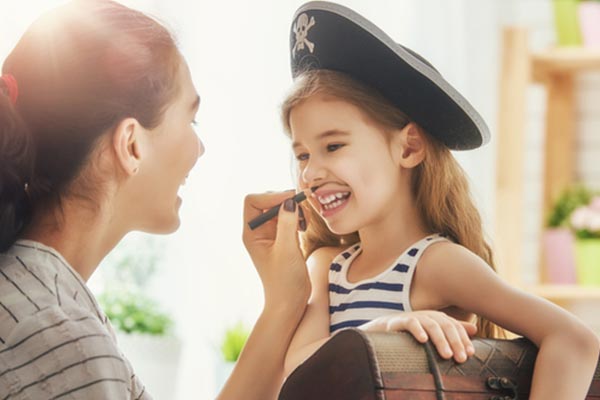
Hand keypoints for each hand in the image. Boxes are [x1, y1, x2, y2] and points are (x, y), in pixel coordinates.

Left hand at [242, 191, 309, 309]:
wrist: (290, 302)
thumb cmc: (284, 281)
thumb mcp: (287, 250)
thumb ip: (287, 224)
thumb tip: (289, 200)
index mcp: (251, 233)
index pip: (252, 201)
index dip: (271, 196)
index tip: (291, 200)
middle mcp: (258, 231)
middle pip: (267, 200)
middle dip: (284, 200)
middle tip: (302, 209)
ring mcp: (270, 234)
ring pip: (279, 207)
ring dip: (293, 209)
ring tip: (304, 223)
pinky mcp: (282, 238)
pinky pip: (288, 217)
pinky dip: (297, 217)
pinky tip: (304, 228)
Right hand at [359, 310, 476, 362]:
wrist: (385, 328)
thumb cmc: (413, 332)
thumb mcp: (434, 331)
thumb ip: (453, 329)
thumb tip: (475, 329)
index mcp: (438, 318)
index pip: (455, 327)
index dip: (463, 340)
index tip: (470, 354)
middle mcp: (428, 315)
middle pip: (446, 326)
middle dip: (456, 342)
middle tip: (461, 358)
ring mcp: (415, 317)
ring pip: (431, 325)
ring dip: (441, 340)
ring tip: (446, 354)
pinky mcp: (400, 321)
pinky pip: (410, 323)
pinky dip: (417, 330)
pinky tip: (423, 339)